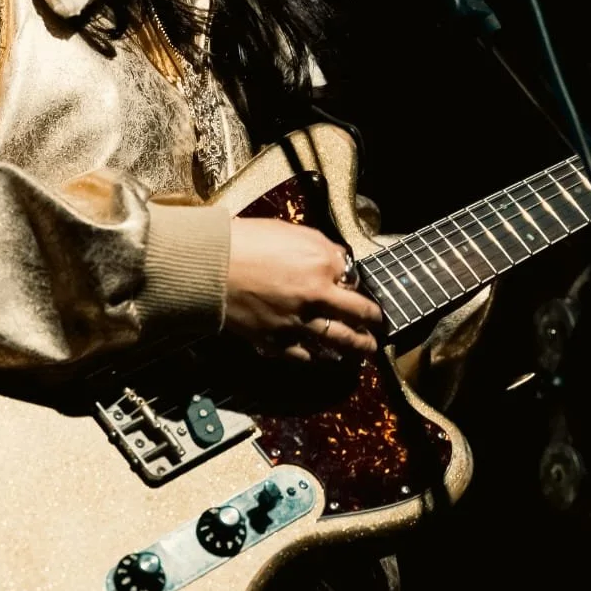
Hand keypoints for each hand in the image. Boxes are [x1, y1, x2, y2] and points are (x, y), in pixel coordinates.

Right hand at [223, 218, 383, 361]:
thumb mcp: (291, 232)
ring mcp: (297, 323)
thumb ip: (319, 249)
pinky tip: (322, 358)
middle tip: (380, 328)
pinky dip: (315, 357)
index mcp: (322, 266)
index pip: (353, 279)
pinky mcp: (274, 340)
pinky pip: (302, 355)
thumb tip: (336, 262)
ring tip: (365, 351)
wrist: (210, 266)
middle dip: (374, 323)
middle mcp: (316, 297)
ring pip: (337, 341)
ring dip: (356, 348)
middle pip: (358, 316)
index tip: (360, 291)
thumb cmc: (245, 242)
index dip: (358, 286)